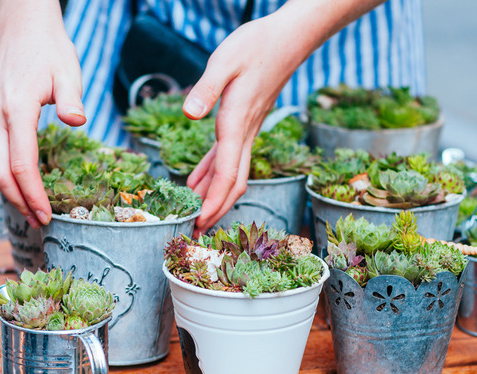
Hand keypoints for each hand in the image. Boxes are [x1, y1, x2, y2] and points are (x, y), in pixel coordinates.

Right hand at [0, 0, 84, 227]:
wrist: (21, 26)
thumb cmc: (50, 49)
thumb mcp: (69, 72)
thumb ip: (72, 100)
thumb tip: (78, 122)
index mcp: (16, 108)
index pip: (22, 165)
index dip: (33, 195)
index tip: (46, 216)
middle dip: (18, 201)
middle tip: (39, 221)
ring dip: (11, 188)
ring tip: (32, 205)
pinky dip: (6, 169)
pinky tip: (23, 178)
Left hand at [183, 0, 379, 235]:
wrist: (288, 38)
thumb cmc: (256, 45)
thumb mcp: (224, 61)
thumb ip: (206, 89)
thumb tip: (188, 114)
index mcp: (236, 122)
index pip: (227, 173)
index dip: (213, 200)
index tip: (200, 222)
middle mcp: (243, 133)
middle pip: (232, 183)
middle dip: (215, 210)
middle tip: (197, 233)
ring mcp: (246, 129)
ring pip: (230, 173)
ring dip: (213, 196)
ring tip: (195, 217)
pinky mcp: (243, 122)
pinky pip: (226, 156)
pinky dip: (211, 173)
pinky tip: (196, 182)